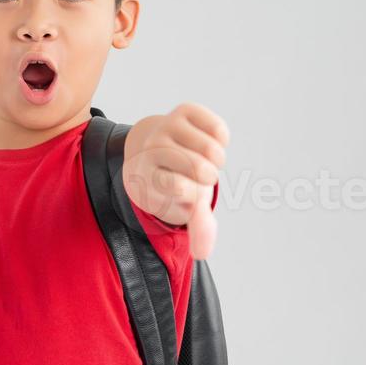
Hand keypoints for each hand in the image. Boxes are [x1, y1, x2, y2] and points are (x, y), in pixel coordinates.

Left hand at [122, 102, 229, 259]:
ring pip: (212, 149)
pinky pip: (218, 129)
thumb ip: (195, 227)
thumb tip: (203, 253)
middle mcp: (151, 147)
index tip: (184, 191)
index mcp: (144, 174)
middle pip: (200, 169)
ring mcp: (167, 126)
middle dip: (207, 178)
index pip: (176, 186)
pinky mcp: (184, 111)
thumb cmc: (172, 184)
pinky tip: (210, 143)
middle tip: (197, 176)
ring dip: (217, 160)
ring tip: (204, 161)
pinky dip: (221, 140)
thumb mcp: (180, 206)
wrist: (155, 150)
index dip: (191, 193)